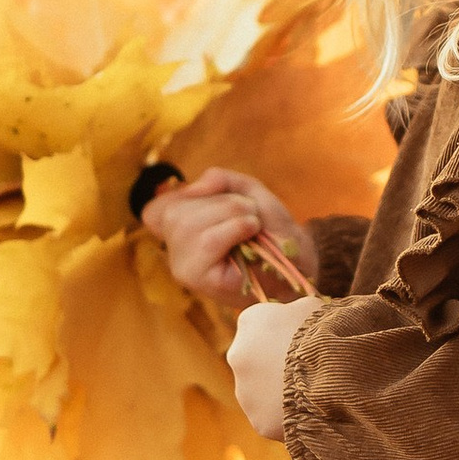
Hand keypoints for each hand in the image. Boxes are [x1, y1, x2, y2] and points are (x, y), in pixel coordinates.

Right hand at [140, 164, 311, 307]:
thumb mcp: (244, 191)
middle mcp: (173, 249)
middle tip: (251, 214)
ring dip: (233, 215)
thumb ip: (220, 179)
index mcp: (176, 228)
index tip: (228, 202)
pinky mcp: (199, 279)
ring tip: (252, 225)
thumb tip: (198, 185)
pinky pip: (208, 242)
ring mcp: (183, 267)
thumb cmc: (269, 226)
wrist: (297, 257)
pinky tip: (250, 233)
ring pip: (191, 225)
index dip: (196, 195)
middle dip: (225, 203)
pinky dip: (235, 229)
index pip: (161, 206)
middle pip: (179, 212)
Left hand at [227, 293, 313, 439]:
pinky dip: (289, 417)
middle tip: (311, 370)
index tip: (305, 342)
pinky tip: (312, 412)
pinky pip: (275, 419)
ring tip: (314, 392)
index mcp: (251, 321)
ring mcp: (245, 392)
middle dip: (278, 366)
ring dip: (281, 393)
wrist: (335, 373)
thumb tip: (299, 316)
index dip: (285, 334)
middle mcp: (238, 354)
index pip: (262, 325)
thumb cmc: (326, 333)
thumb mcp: (313, 308)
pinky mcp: (258, 421)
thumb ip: (297, 311)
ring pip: (263, 393)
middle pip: (258, 361)